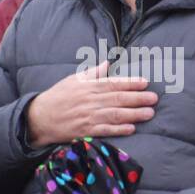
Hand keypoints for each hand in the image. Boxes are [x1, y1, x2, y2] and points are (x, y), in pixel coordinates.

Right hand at [26, 61, 156, 145]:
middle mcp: (90, 101)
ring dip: (133, 114)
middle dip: (138, 98)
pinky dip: (118, 130)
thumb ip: (93, 73)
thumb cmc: (59, 97)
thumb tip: (108, 62)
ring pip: (115, 115)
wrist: (40, 117)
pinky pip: (105, 130)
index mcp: (88, 87)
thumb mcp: (74, 80)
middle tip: (154, 98)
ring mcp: (88, 117)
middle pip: (118, 99)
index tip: (145, 82)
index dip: (130, 83)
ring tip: (149, 113)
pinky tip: (131, 128)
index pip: (113, 83)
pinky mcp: (85, 131)